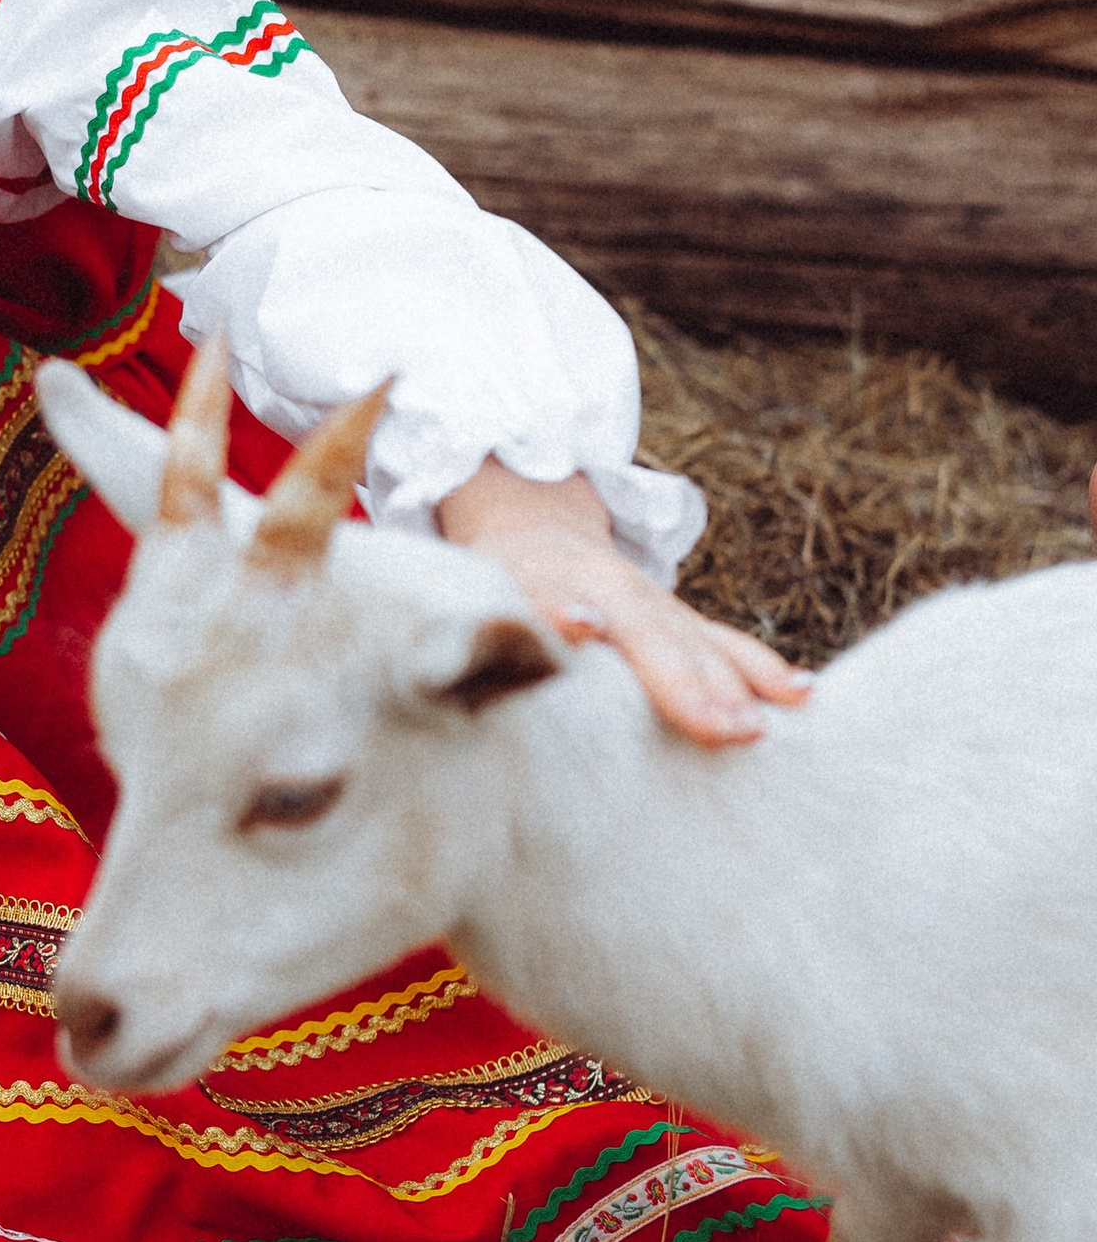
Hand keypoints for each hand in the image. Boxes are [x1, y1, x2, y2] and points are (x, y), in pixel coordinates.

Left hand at [436, 458, 810, 747]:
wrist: (528, 514)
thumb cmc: (487, 576)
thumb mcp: (460, 592)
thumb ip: (464, 627)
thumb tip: (437, 667)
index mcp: (538, 578)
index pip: (550, 596)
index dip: (565, 613)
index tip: (581, 626)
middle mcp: (603, 587)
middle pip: (645, 632)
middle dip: (682, 681)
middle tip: (718, 728)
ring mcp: (645, 602)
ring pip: (694, 640)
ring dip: (729, 684)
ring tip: (759, 727)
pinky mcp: (673, 618)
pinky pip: (724, 644)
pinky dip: (761, 670)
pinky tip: (803, 697)